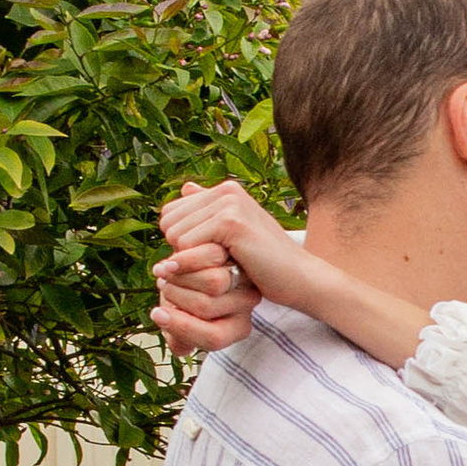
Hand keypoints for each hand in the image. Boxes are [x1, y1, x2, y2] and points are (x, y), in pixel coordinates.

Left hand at [151, 180, 300, 356]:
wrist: (298, 278)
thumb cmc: (264, 263)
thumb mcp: (233, 235)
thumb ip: (208, 212)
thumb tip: (185, 187)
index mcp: (225, 190)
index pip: (170, 213)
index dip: (182, 241)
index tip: (211, 254)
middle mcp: (226, 190)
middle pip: (168, 223)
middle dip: (184, 250)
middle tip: (218, 262)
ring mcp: (229, 203)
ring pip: (175, 235)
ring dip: (193, 259)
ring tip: (224, 263)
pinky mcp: (231, 221)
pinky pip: (187, 245)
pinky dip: (198, 264)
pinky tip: (226, 267)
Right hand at [152, 244, 257, 355]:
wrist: (195, 260)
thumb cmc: (185, 296)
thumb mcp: (179, 319)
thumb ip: (177, 337)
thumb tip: (176, 341)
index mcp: (238, 327)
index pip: (214, 337)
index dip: (182, 328)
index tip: (156, 314)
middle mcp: (247, 303)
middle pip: (208, 306)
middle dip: (175, 296)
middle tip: (161, 285)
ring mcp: (245, 276)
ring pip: (213, 281)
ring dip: (179, 276)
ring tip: (166, 270)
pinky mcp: (236, 249)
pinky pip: (212, 254)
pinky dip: (185, 256)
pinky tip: (173, 255)